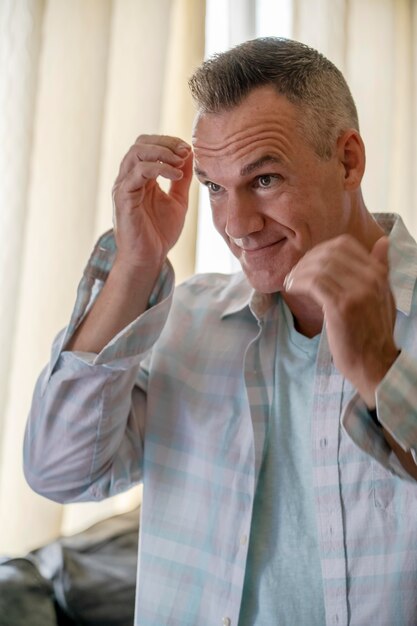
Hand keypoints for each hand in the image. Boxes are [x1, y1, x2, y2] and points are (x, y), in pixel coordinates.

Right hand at [112, 134, 192, 272]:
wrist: (150, 258)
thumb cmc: (160, 233)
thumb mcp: (178, 201)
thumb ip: (182, 179)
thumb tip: (190, 156)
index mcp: (140, 177)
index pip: (149, 145)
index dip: (169, 142)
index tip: (189, 150)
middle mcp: (128, 178)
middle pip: (140, 143)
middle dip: (166, 143)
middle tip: (185, 151)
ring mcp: (123, 187)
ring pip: (136, 153)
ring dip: (162, 152)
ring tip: (180, 162)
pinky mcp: (123, 198)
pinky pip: (138, 173)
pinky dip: (159, 168)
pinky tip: (176, 175)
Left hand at [284, 235, 399, 406]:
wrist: (375, 364)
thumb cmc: (373, 332)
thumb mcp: (383, 295)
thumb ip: (380, 268)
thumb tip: (382, 241)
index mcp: (379, 273)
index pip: (344, 244)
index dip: (320, 251)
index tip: (308, 264)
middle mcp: (371, 278)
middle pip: (328, 253)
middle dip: (306, 261)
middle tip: (294, 274)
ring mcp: (357, 292)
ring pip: (319, 267)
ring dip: (298, 272)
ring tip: (290, 283)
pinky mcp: (341, 306)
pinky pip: (313, 283)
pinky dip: (298, 283)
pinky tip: (291, 289)